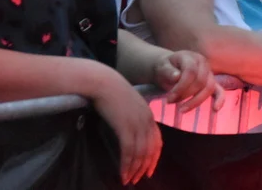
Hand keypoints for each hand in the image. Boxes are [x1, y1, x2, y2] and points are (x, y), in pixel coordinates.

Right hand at [91, 70, 162, 185]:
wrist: (103, 82)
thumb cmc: (112, 93)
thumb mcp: (129, 106)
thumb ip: (133, 118)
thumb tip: (130, 132)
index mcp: (148, 116)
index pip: (157, 141)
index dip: (154, 157)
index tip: (150, 169)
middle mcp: (146, 120)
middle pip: (151, 149)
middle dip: (145, 167)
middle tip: (138, 179)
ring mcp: (136, 123)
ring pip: (140, 152)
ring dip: (135, 169)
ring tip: (128, 180)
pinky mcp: (124, 126)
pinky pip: (129, 150)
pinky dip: (127, 164)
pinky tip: (123, 174)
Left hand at [153, 50, 224, 112]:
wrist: (170, 67)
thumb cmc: (166, 68)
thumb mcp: (162, 67)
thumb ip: (167, 71)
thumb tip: (176, 76)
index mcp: (191, 57)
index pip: (190, 72)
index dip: (181, 87)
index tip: (169, 99)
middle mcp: (203, 63)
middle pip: (200, 81)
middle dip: (185, 95)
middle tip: (170, 102)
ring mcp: (209, 73)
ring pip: (209, 88)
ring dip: (196, 101)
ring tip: (181, 109)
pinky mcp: (212, 82)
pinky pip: (219, 91)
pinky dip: (219, 100)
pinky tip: (215, 109)